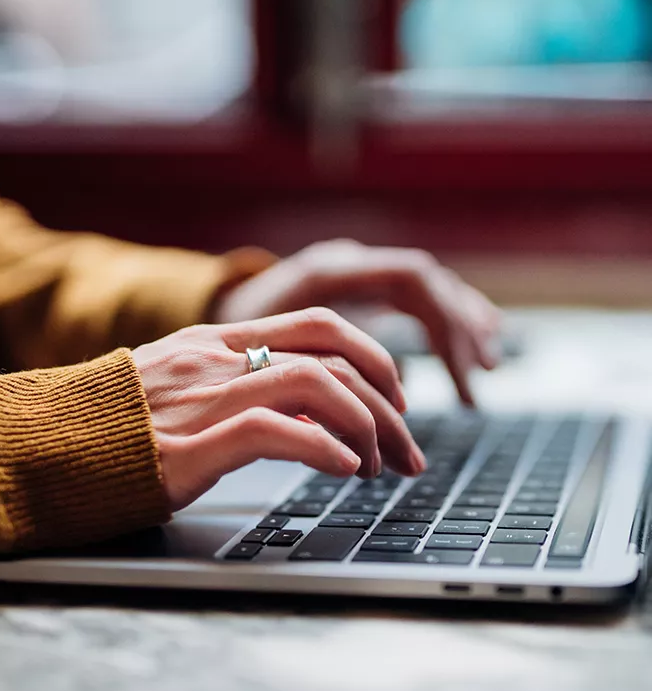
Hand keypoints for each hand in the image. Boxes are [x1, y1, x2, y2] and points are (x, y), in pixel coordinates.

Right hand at [132, 308, 425, 510]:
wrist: (40, 446)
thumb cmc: (110, 427)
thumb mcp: (177, 388)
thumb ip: (236, 386)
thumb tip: (305, 411)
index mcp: (218, 342)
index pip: (321, 326)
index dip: (374, 360)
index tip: (394, 403)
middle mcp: (218, 359)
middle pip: (335, 352)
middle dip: (389, 401)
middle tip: (407, 448)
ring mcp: (204, 397)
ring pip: (318, 386)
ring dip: (366, 428)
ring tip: (377, 467)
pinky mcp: (190, 445)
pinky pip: (276, 431)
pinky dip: (324, 449)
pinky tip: (344, 471)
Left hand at [213, 240, 501, 405]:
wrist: (203, 311)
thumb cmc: (225, 340)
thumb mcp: (259, 358)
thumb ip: (308, 378)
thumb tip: (358, 427)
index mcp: (328, 270)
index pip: (411, 280)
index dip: (441, 328)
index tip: (457, 377)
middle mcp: (347, 263)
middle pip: (427, 285)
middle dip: (458, 334)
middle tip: (478, 383)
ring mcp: (353, 273)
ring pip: (425, 290)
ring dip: (460, 327)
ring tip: (488, 366)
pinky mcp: (355, 292)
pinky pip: (413, 301)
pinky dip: (443, 323)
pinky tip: (468, 346)